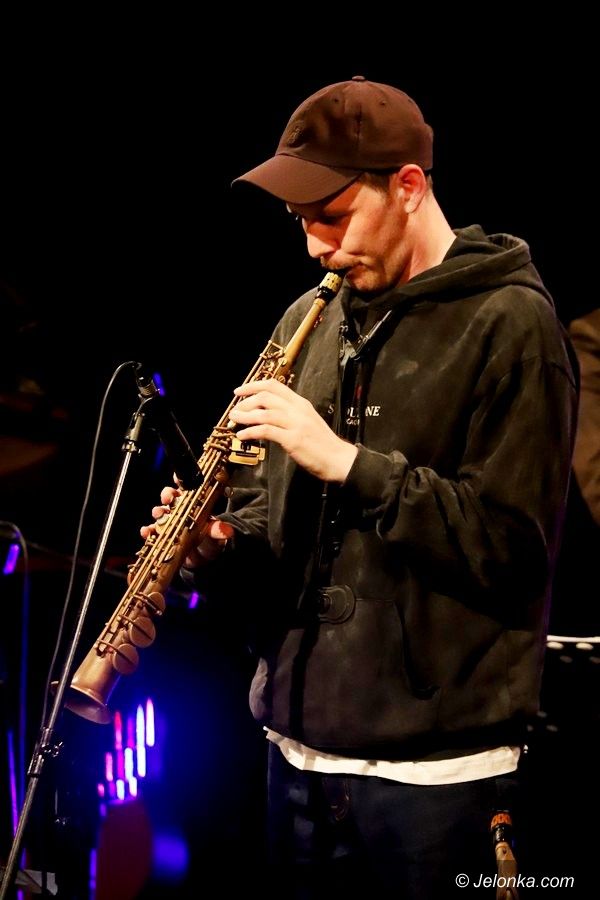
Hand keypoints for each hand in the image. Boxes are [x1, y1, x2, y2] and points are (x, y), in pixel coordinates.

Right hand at [140, 485, 233, 566]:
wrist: (203, 560)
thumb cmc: (209, 540)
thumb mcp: (216, 535)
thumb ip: (218, 531)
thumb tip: (227, 531)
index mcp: (194, 504)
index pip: (187, 487)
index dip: (181, 480)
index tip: (178, 478)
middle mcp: (180, 510)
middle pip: (170, 497)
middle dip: (167, 495)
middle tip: (168, 498)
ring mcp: (170, 522)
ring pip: (160, 512)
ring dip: (158, 511)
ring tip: (159, 514)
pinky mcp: (162, 536)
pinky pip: (153, 531)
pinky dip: (148, 530)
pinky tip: (147, 531)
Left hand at [229, 378, 357, 481]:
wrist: (338, 459)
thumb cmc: (322, 443)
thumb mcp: (307, 421)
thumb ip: (290, 414)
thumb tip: (267, 413)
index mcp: (300, 403)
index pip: (274, 385)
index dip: (253, 385)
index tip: (240, 391)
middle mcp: (297, 410)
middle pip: (266, 396)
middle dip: (246, 402)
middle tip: (235, 410)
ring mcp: (295, 424)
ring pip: (263, 413)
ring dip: (244, 416)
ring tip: (234, 421)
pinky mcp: (292, 440)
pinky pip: (266, 431)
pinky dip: (250, 432)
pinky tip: (242, 436)